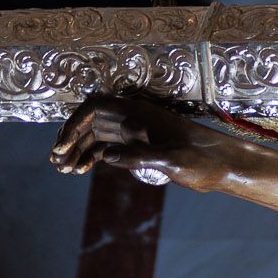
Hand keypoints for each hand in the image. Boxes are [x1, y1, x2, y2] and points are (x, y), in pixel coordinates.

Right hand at [50, 93, 224, 187]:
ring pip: (96, 135)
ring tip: (63, 169)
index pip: (96, 106)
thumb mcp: (172, 160)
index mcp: (140, 113)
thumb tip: (107, 156)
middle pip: (90, 120)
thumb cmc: (202, 160)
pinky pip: (107, 147)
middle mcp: (133, 118)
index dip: (75, 123)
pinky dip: (91, 157)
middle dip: (71, 138)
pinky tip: (80, 170)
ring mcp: (135, 133)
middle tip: (56, 161)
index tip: (64, 145)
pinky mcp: (139, 147)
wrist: (222, 167)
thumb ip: (140, 156)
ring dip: (77, 150)